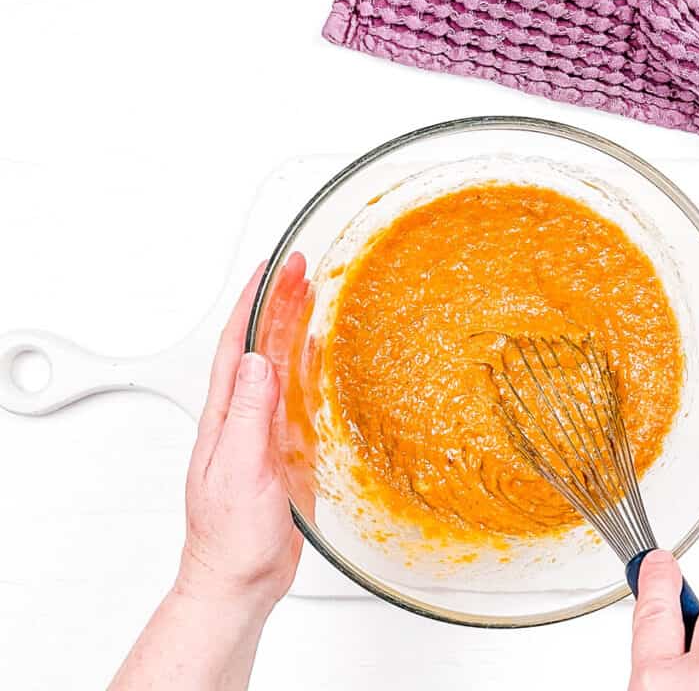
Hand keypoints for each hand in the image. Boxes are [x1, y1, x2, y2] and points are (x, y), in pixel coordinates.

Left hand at [111, 255, 308, 689]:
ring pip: (282, 367)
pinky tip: (323, 355)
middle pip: (262, 346)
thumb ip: (248, 416)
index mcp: (226, 417)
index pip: (238, 344)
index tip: (273, 268)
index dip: (254, 302)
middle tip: (302, 268)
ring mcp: (265, 432)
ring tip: (314, 295)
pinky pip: (300, 398)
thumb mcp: (239, 471)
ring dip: (295, 328)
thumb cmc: (231, 537)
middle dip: (279, 302)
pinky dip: (311, 368)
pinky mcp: (286, 451)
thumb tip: (258, 362)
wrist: (239, 580)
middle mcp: (244, 417)